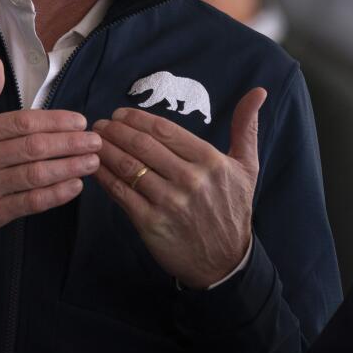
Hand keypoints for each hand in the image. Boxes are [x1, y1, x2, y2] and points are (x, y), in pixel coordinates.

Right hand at [0, 56, 101, 249]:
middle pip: (35, 148)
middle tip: (95, 140)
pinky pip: (30, 202)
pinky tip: (75, 186)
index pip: (23, 123)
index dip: (56, 121)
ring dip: (70, 168)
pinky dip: (56, 195)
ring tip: (93, 161)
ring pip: (36, 175)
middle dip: (70, 143)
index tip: (79, 121)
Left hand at [91, 87, 265, 288]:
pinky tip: (96, 168)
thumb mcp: (247, 166)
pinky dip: (105, 178)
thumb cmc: (233, 209)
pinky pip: (122, 194)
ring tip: (94, 142)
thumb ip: (247, 128)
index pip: (165, 131)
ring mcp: (169, 202)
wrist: (225, 261)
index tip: (121, 114)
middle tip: (100, 125)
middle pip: (143, 146)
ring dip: (107, 150)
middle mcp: (189, 179)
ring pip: (129, 167)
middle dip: (116, 131)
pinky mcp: (151, 223)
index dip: (137, 119)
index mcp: (210, 161)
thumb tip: (258, 91)